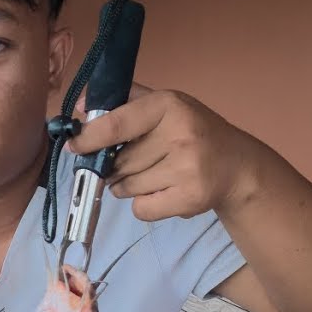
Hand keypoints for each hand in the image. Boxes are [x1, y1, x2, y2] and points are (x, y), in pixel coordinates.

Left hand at [66, 86, 272, 220]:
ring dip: (130, 187)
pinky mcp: (190, 198)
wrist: (238, 166)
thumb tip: (80, 107)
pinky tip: (164, 192)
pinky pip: (141, 209)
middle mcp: (179, 134)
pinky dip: (145, 205)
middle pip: (118, 163)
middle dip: (116, 168)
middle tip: (136, 163)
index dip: (88, 138)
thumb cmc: (192, 132)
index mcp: (168, 105)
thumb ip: (123, 102)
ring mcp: (187, 168)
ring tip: (155, 176)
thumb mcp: (165, 106)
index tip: (74, 145)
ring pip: (127, 188)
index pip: (115, 125)